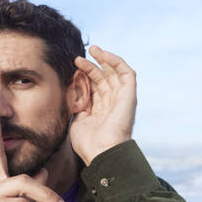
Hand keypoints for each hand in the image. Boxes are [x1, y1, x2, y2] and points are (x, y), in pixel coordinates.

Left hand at [70, 46, 136, 165]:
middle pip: (103, 79)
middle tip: (78, 57)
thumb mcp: (77, 119)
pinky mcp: (129, 96)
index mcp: (100, 110)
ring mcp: (121, 99)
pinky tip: (104, 55)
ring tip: (92, 49)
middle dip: (92, 65)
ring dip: (103, 60)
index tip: (72, 67)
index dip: (84, 75)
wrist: (101, 152)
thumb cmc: (88, 143)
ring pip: (114, 73)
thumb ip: (77, 104)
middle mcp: (112, 103)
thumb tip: (71, 90)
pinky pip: (127, 74)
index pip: (94, 87)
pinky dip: (117, 62)